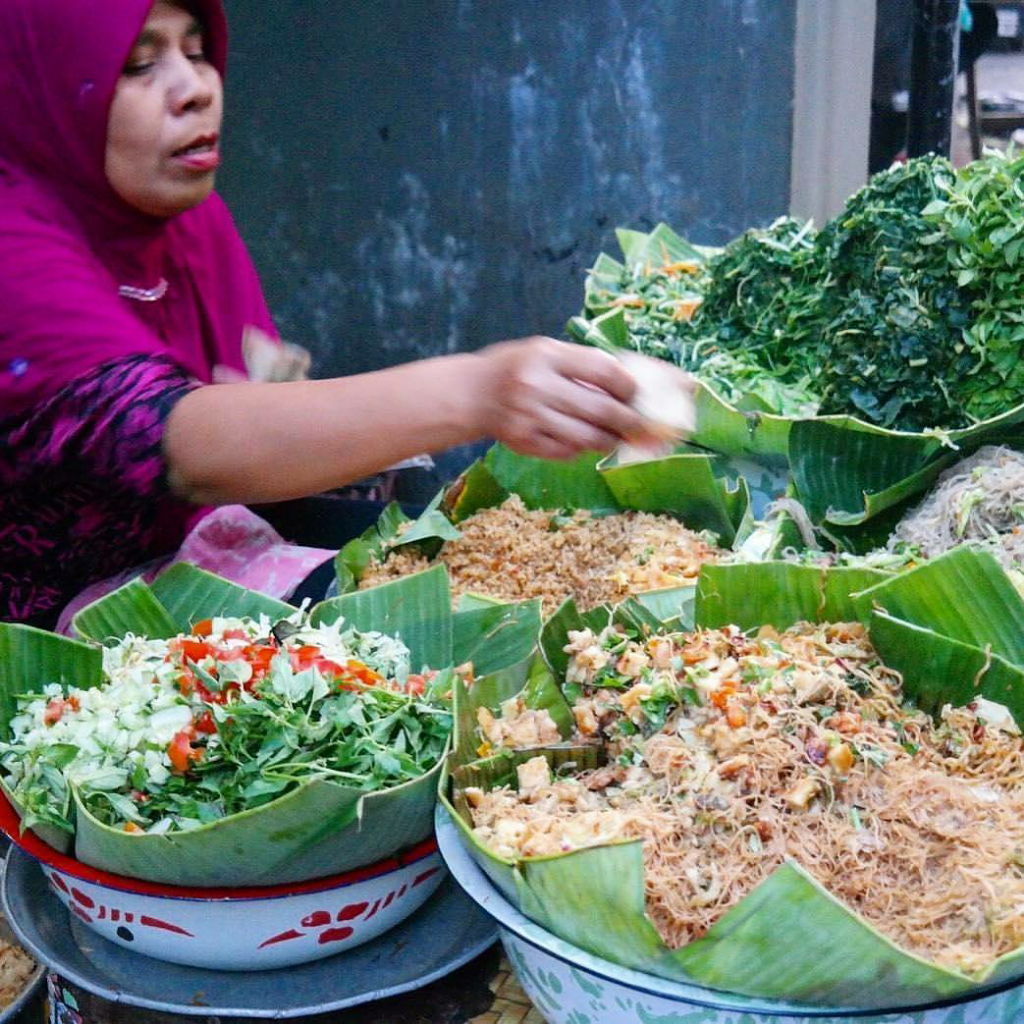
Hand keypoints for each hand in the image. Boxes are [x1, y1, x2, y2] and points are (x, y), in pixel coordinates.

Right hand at [470, 337, 653, 458]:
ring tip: (614, 438)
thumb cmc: (516, 368)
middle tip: (639, 426)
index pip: (602, 371)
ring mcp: (530, 417)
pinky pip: (565, 451)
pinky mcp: (524, 442)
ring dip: (608, 440)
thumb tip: (628, 384)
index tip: (634, 394)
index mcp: (546, 356)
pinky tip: (583, 443)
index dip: (627, 386)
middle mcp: (537, 385)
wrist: (472, 394)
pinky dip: (581, 449)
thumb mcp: (545, 351)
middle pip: (600, 409)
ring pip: (586, 437)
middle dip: (627, 421)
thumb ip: (581, 364)